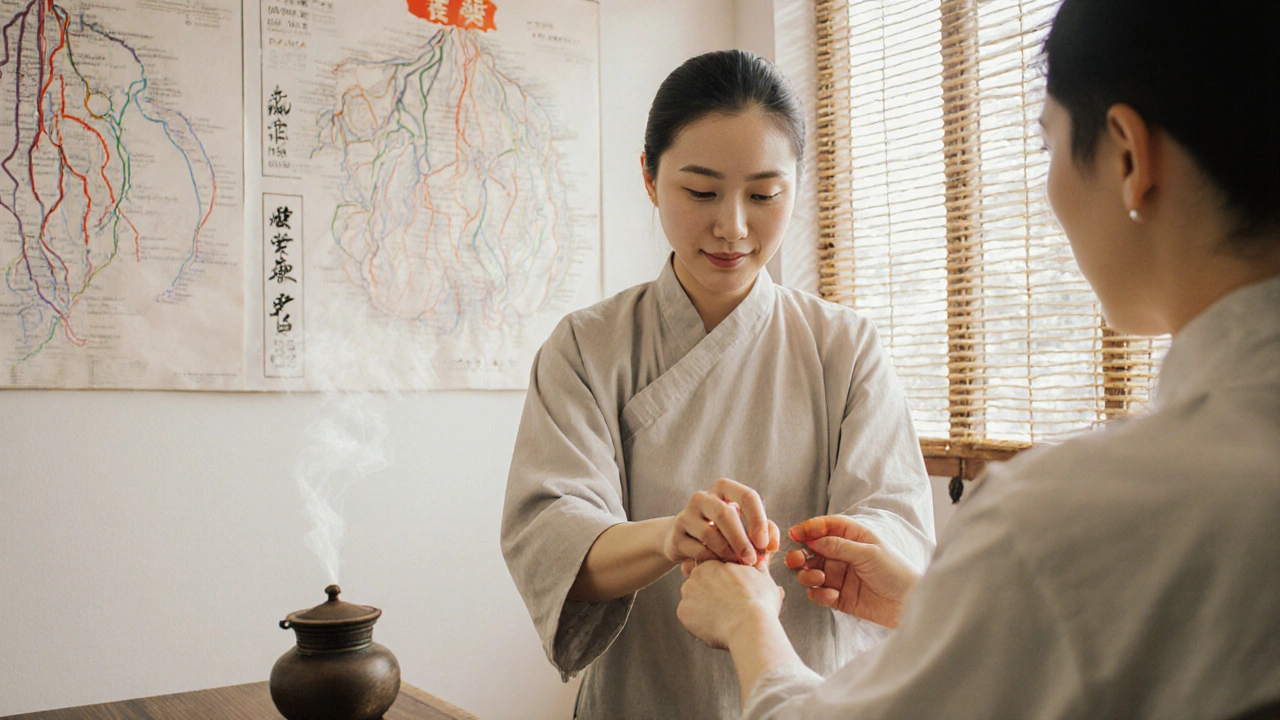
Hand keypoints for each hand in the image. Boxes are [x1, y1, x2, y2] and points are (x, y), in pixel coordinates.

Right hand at [664, 478, 771, 565]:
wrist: (683, 540)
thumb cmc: (721, 532)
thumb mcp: (744, 526)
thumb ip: (764, 530)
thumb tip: (772, 544)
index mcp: (724, 489)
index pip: (747, 496)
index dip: (758, 520)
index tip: (764, 544)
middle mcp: (702, 497)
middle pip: (725, 515)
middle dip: (741, 541)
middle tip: (751, 560)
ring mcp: (686, 515)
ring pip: (710, 534)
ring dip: (727, 553)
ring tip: (735, 564)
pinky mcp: (676, 535)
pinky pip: (698, 550)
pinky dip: (712, 561)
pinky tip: (717, 565)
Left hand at [677, 558, 783, 649]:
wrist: (750, 626)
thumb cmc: (760, 603)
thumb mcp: (764, 581)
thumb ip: (759, 570)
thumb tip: (763, 565)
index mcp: (715, 563)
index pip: (711, 571)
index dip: (720, 584)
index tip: (728, 594)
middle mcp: (697, 573)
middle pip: (698, 584)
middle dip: (708, 594)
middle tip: (724, 608)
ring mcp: (687, 592)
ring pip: (691, 599)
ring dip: (701, 607)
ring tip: (721, 619)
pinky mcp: (682, 611)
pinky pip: (688, 617)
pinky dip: (697, 623)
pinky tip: (713, 626)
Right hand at [784, 516, 920, 627]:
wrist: (909, 604)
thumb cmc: (896, 572)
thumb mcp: (869, 553)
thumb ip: (839, 546)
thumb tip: (812, 539)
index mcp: (853, 538)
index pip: (825, 527)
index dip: (809, 528)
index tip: (795, 534)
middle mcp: (843, 555)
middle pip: (812, 551)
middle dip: (801, 555)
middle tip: (796, 561)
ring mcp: (839, 576)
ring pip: (811, 572)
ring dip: (808, 575)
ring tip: (819, 580)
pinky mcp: (839, 597)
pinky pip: (819, 594)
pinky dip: (819, 595)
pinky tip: (831, 596)